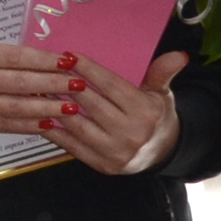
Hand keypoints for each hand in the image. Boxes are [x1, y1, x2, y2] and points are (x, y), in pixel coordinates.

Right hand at [0, 43, 79, 136]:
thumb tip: (26, 62)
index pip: (17, 56)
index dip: (45, 59)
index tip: (69, 59)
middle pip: (23, 82)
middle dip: (55, 84)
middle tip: (81, 84)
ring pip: (18, 107)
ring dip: (49, 108)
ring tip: (73, 108)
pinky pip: (6, 125)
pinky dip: (29, 126)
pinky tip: (49, 125)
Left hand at [40, 51, 186, 174]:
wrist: (161, 154)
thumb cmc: (155, 117)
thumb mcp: (162, 93)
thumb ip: (162, 73)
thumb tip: (179, 55)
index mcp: (146, 112)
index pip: (111, 86)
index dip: (89, 69)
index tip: (70, 56)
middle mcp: (131, 133)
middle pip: (92, 104)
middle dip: (67, 85)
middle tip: (49, 70)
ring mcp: (116, 152)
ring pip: (78, 126)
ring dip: (56, 108)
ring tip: (41, 90)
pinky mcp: (103, 165)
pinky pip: (73, 146)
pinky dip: (56, 132)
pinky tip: (42, 117)